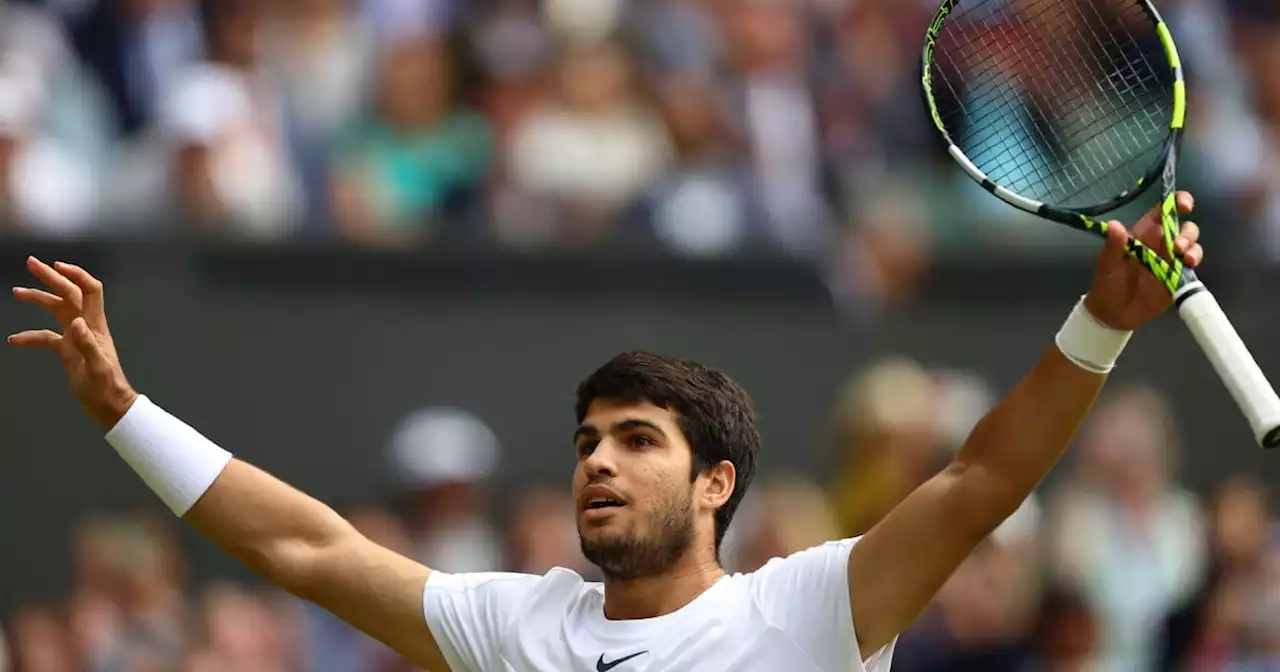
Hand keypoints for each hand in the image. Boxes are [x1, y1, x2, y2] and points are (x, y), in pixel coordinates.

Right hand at [8, 257, 137, 427]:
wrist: (108, 405)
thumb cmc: (106, 387)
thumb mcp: (97, 367)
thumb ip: (87, 345)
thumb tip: (75, 322)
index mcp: (95, 325)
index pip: (90, 291)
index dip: (77, 275)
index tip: (57, 265)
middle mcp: (85, 326)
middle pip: (69, 294)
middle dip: (51, 277)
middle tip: (30, 263)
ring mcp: (76, 337)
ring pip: (56, 310)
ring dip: (38, 299)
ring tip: (16, 292)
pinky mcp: (68, 350)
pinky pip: (46, 337)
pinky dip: (31, 336)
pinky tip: (14, 340)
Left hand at [1083, 191, 1203, 330]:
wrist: (1113, 314)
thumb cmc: (1107, 283)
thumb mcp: (1107, 264)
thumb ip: (1113, 245)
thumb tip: (1115, 225)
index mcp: (1144, 233)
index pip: (1164, 211)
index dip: (1178, 202)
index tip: (1185, 205)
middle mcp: (1161, 243)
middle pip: (1185, 228)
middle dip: (1187, 232)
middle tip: (1177, 245)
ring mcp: (1172, 261)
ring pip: (1192, 245)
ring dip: (1193, 248)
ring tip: (1183, 258)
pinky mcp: (1179, 277)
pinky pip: (1193, 266)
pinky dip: (1195, 264)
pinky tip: (1187, 267)